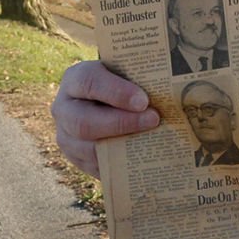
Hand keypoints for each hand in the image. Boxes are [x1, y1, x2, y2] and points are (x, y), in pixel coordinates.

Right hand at [52, 59, 160, 176]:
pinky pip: (94, 166)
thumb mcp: (126, 72)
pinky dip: (119, 164)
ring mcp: (66, 136)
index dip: (116, 92)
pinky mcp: (76, 158)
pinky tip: (142, 159)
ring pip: (88, 149)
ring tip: (152, 141)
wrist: (108, 101)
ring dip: (121, 147)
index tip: (143, 101)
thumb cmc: (123, 81)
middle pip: (84, 122)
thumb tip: (174, 81)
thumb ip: (141, 74)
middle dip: (121, 123)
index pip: (89, 82)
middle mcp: (64, 108)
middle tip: (154, 120)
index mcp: (76, 78)